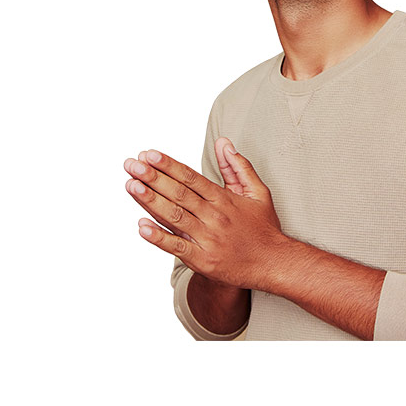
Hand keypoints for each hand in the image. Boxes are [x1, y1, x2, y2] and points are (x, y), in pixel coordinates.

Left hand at [124, 138, 284, 289]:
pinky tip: (141, 227)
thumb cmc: (264, 227)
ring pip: (174, 216)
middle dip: (153, 178)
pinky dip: (159, 237)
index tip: (150, 154)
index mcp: (224, 199)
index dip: (169, 165)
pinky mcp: (203, 260)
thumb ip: (238, 166)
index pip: (191, 178)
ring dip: (150, 201)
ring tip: (130, 185)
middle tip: (131, 164)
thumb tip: (223, 142)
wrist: (274, 264)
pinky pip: (177, 247)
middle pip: (179, 194)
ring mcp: (207, 239)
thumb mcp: (257, 192)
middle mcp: (214, 217)